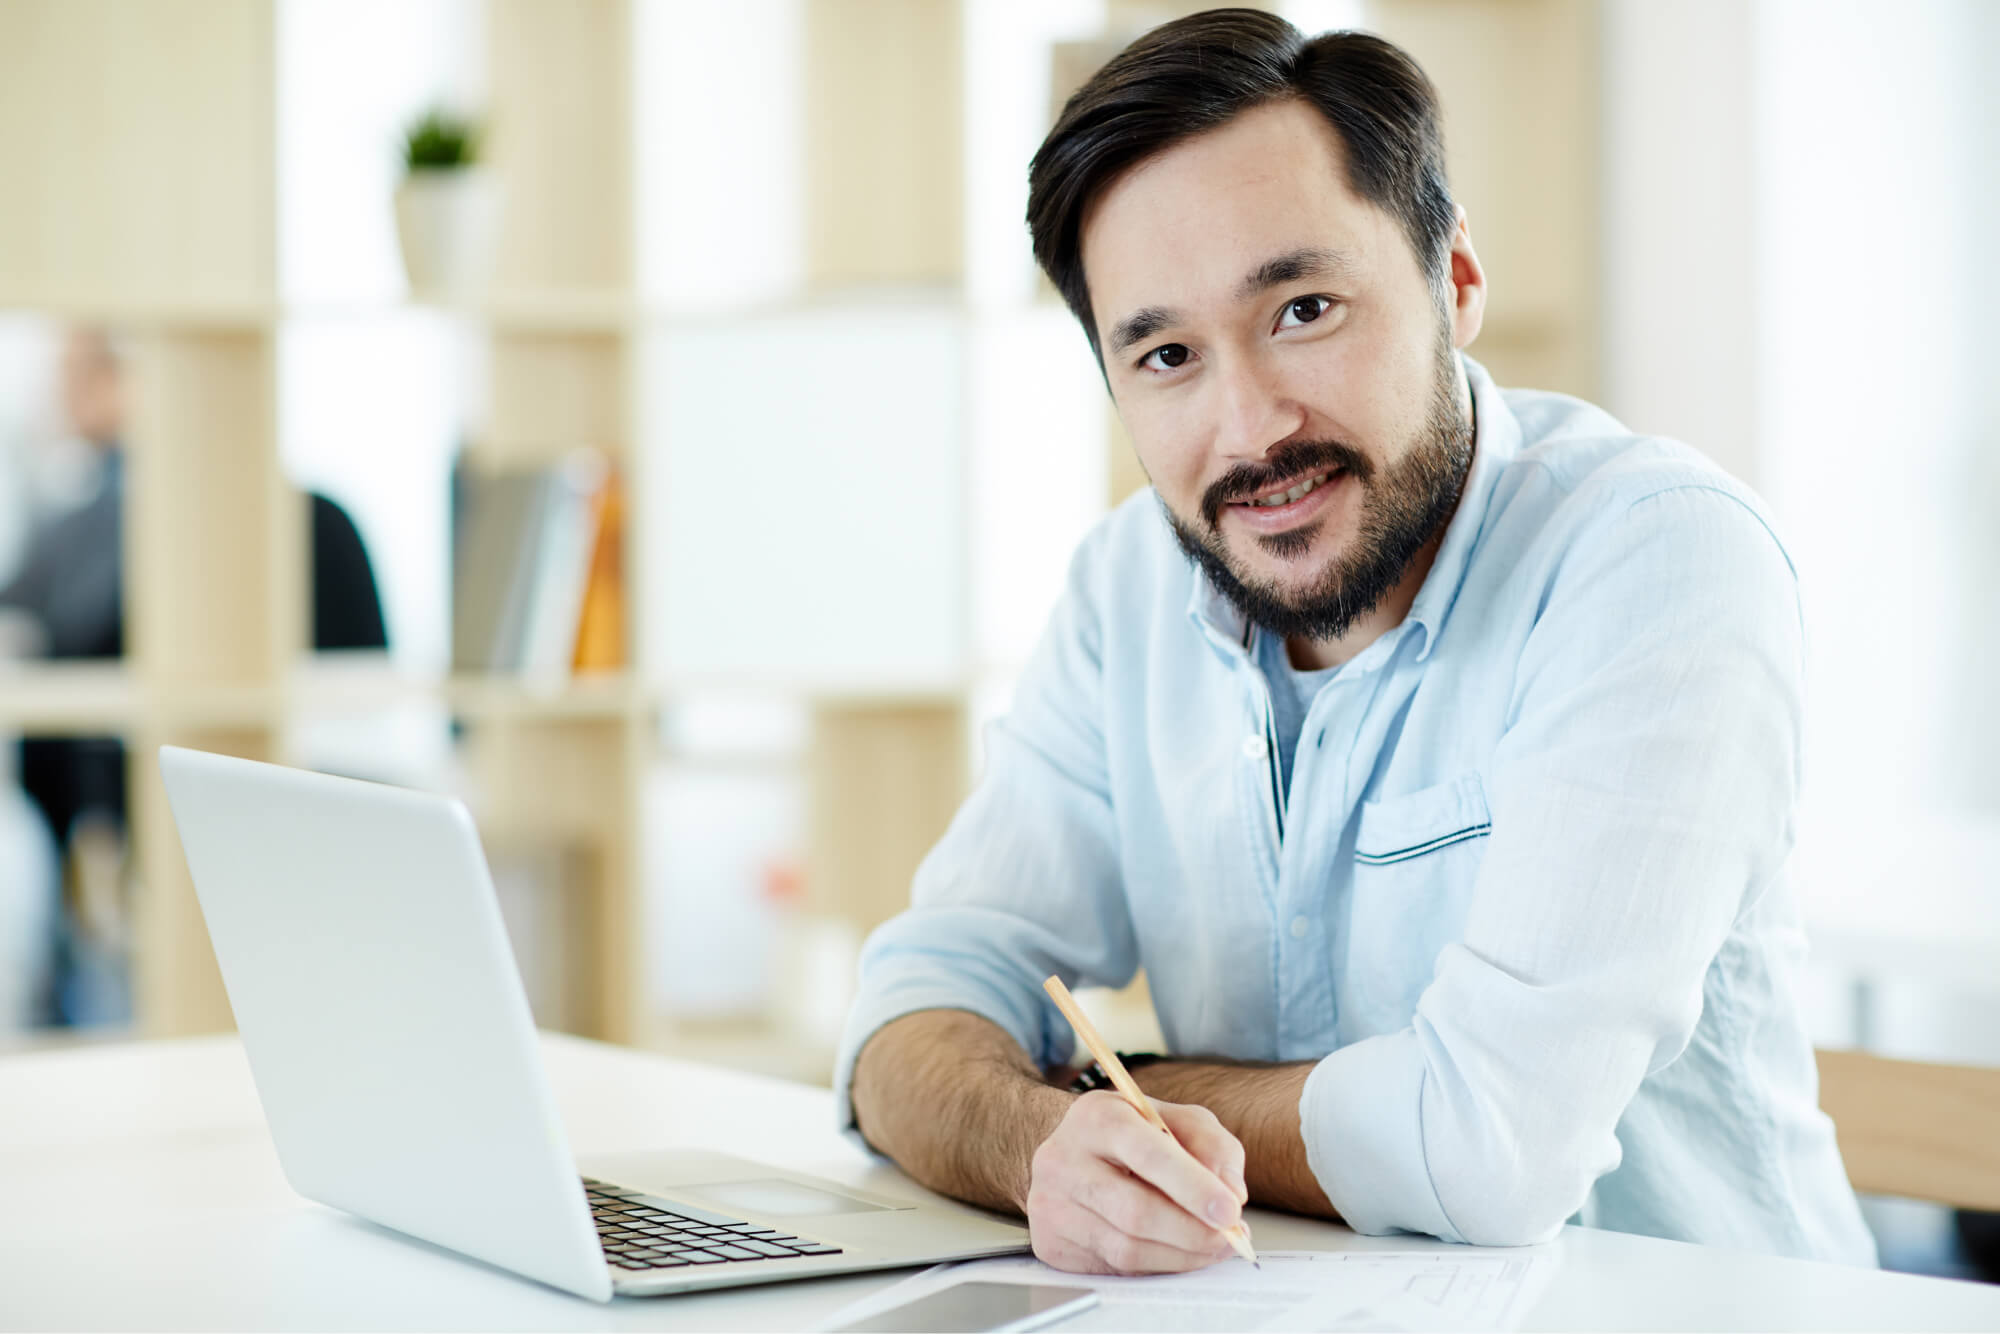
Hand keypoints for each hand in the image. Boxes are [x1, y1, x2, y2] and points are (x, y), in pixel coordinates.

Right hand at [1024, 1090, 1249, 1274]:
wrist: (1071, 1154)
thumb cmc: (1131, 1136)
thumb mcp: (1176, 1120)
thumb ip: (1213, 1146)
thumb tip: (1232, 1194)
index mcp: (1098, 1117)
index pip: (1149, 1154)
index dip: (1194, 1187)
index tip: (1230, 1211)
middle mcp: (1064, 1159)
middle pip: (1137, 1212)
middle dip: (1194, 1232)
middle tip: (1230, 1239)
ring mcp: (1051, 1205)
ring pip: (1127, 1249)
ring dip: (1181, 1256)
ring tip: (1211, 1246)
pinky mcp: (1051, 1243)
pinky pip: (1115, 1268)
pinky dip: (1157, 1266)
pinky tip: (1175, 1252)